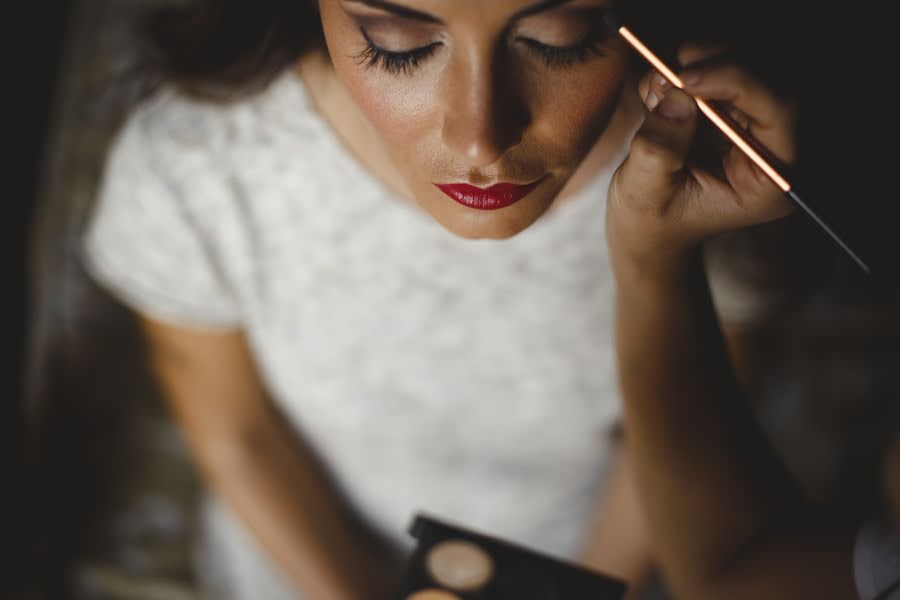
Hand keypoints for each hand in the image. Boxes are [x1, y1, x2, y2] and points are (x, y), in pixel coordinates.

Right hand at [607, 43, 797, 281]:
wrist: (649, 227)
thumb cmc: (651, 222)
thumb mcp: (645, 193)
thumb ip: (660, 149)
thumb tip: (676, 97)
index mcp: (770, 181)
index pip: (778, 112)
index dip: (737, 83)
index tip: (687, 79)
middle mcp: (773, 149)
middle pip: (769, 79)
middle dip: (717, 64)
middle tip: (669, 69)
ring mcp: (755, 125)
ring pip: (746, 65)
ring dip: (699, 64)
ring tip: (656, 90)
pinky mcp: (733, 109)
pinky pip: (721, 68)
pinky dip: (688, 68)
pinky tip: (660, 95)